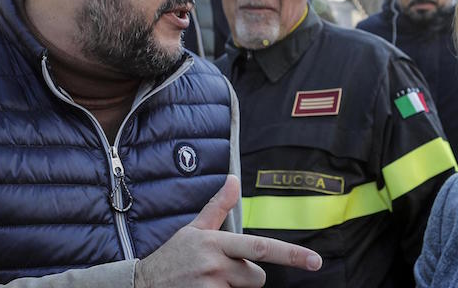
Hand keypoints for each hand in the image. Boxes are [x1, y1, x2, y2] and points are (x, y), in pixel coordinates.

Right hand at [135, 175, 321, 287]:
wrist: (142, 284)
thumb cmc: (173, 257)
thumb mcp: (194, 229)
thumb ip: (217, 207)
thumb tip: (233, 179)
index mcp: (216, 243)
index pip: (260, 248)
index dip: (291, 254)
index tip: (315, 261)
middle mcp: (215, 266)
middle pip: (258, 277)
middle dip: (248, 276)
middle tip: (221, 272)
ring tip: (207, 282)